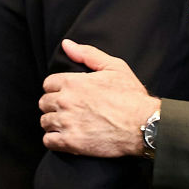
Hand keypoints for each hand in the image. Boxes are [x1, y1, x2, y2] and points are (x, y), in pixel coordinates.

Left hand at [39, 39, 158, 156]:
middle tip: (69, 109)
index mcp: (73, 82)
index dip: (57, 88)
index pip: (48, 84)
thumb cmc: (131, 95)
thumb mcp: (114, 67)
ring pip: (45, 122)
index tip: (68, 94)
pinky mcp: (71, 143)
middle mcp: (66, 101)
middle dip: (54, 105)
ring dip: (54, 122)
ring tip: (69, 123)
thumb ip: (87, 54)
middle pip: (44, 103)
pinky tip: (67, 137)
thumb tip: (66, 44)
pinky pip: (48, 141)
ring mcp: (67, 123)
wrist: (144, 124)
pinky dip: (55, 140)